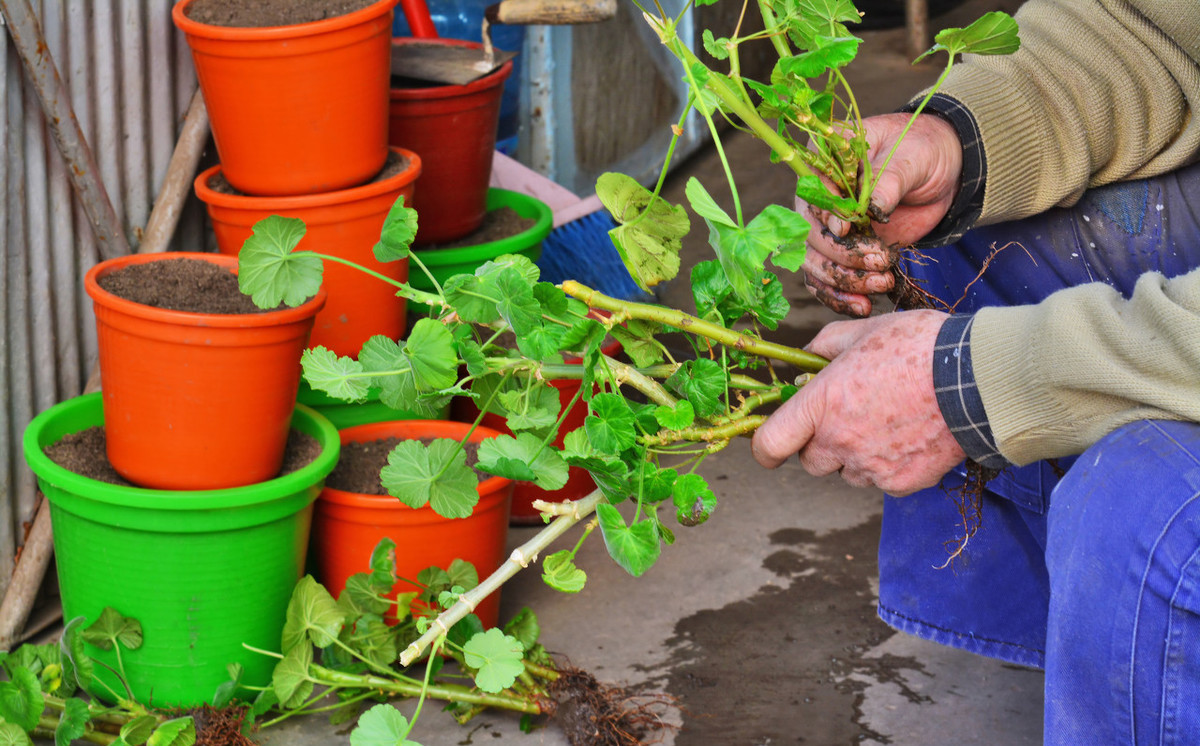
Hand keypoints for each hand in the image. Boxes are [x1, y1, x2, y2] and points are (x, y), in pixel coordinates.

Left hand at [751, 311, 964, 494]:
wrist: (980, 378)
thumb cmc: (921, 346)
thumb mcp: (864, 331)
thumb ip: (825, 346)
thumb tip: (807, 359)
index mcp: (822, 404)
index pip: (771, 443)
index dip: (765, 447)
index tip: (771, 444)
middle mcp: (840, 441)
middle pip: (810, 461)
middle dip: (821, 444)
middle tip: (848, 417)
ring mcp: (871, 467)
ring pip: (847, 472)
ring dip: (855, 456)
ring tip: (888, 423)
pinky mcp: (902, 483)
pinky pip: (882, 481)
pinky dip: (889, 465)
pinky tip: (910, 436)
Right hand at [801, 113, 963, 316]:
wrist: (941, 173)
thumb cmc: (920, 152)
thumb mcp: (909, 158)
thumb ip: (886, 181)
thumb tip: (869, 210)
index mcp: (824, 161)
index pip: (811, 192)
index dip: (824, 214)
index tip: (846, 229)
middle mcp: (817, 199)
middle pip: (810, 235)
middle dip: (842, 255)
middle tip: (879, 261)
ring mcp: (827, 230)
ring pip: (816, 263)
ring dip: (844, 281)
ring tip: (881, 284)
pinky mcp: (842, 254)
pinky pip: (827, 281)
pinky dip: (841, 297)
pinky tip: (863, 306)